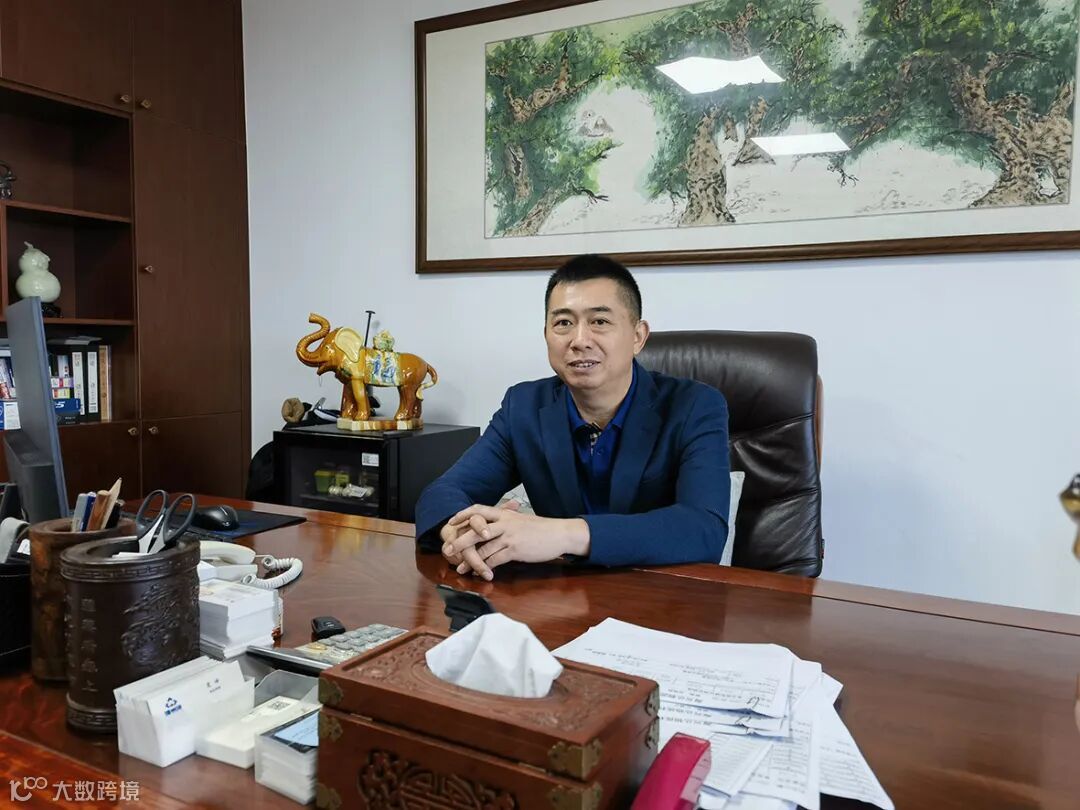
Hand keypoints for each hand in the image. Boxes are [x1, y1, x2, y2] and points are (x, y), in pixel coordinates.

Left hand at [443, 505, 588, 578]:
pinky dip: (485, 567)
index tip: (452, 522)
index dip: (463, 515)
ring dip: (469, 560)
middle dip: (460, 540)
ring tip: (460, 569)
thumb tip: (493, 526)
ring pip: (483, 548)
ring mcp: (509, 536)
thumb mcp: (521, 519)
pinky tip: (481, 573)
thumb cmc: (541, 528)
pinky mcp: (515, 550)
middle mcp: (504, 522)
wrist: (559, 534)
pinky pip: (495, 559)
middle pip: (475, 530)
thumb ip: (506, 521)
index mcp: (505, 513)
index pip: (478, 509)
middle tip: (448, 549)